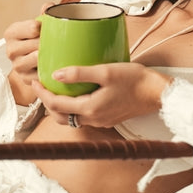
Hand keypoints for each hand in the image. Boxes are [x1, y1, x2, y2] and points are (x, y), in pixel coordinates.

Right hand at [3, 2, 52, 103]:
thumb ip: (45, 13)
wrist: (31, 60)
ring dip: (48, 55)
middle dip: (48, 42)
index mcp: (11, 33)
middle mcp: (10, 50)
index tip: (50, 28)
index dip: (44, 28)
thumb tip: (49, 6)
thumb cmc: (37, 38)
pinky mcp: (25, 78)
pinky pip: (39, 75)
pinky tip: (56, 65)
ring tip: (58, 52)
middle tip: (60, 41)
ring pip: (35, 59)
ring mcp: (17, 66)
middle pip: (35, 44)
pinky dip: (49, 70)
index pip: (32, 28)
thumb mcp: (38, 24)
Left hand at [32, 63, 172, 128]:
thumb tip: (56, 74)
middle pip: (60, 116)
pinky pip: (84, 116)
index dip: (42, 94)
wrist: (156, 93)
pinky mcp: (108, 118)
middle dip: (47, 102)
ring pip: (71, 118)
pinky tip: (76, 95)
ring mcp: (101, 121)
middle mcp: (93, 119)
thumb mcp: (105, 71)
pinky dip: (73, 108)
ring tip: (55, 91)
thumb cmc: (135, 80)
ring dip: (59, 107)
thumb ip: (80, 73)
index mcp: (90, 108)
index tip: (35, 81)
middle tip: (41, 86)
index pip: (56, 105)